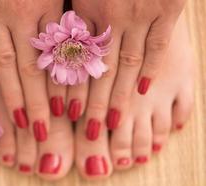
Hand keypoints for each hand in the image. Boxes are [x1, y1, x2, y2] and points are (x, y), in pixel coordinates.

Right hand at [0, 0, 63, 140]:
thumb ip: (66, 6)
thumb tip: (81, 36)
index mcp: (46, 3)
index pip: (57, 54)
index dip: (63, 85)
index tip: (68, 111)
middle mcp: (20, 13)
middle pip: (32, 68)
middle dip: (39, 102)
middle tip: (45, 132)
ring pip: (6, 64)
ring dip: (14, 96)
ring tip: (23, 123)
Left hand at [72, 0, 184, 129]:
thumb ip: (77, 18)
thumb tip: (63, 48)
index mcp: (88, 8)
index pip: (78, 58)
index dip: (74, 87)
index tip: (69, 113)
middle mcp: (112, 15)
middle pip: (103, 69)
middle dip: (96, 102)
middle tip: (91, 129)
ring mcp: (140, 14)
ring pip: (127, 64)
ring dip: (120, 95)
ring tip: (112, 122)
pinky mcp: (166, 10)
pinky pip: (157, 47)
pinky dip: (150, 69)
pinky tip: (142, 91)